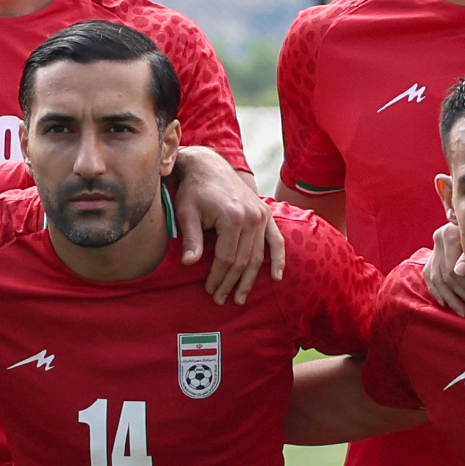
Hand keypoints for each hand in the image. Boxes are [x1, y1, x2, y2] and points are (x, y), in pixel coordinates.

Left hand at [170, 147, 276, 301]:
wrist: (209, 166)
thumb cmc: (194, 191)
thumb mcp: (187, 213)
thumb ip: (191, 238)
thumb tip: (189, 264)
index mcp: (233, 217)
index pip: (227, 258)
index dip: (217, 277)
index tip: (209, 290)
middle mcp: (252, 217)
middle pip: (244, 261)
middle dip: (231, 283)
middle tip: (220, 299)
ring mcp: (262, 216)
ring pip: (258, 256)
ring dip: (250, 279)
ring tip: (240, 297)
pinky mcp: (266, 215)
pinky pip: (276, 241)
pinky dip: (277, 259)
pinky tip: (276, 277)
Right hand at [422, 221, 464, 318]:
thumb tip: (459, 270)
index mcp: (451, 232)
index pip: (454, 269)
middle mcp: (439, 237)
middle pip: (447, 276)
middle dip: (462, 297)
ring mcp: (434, 248)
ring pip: (437, 280)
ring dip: (451, 299)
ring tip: (464, 313)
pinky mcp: (430, 257)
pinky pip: (430, 278)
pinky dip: (438, 293)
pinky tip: (446, 304)